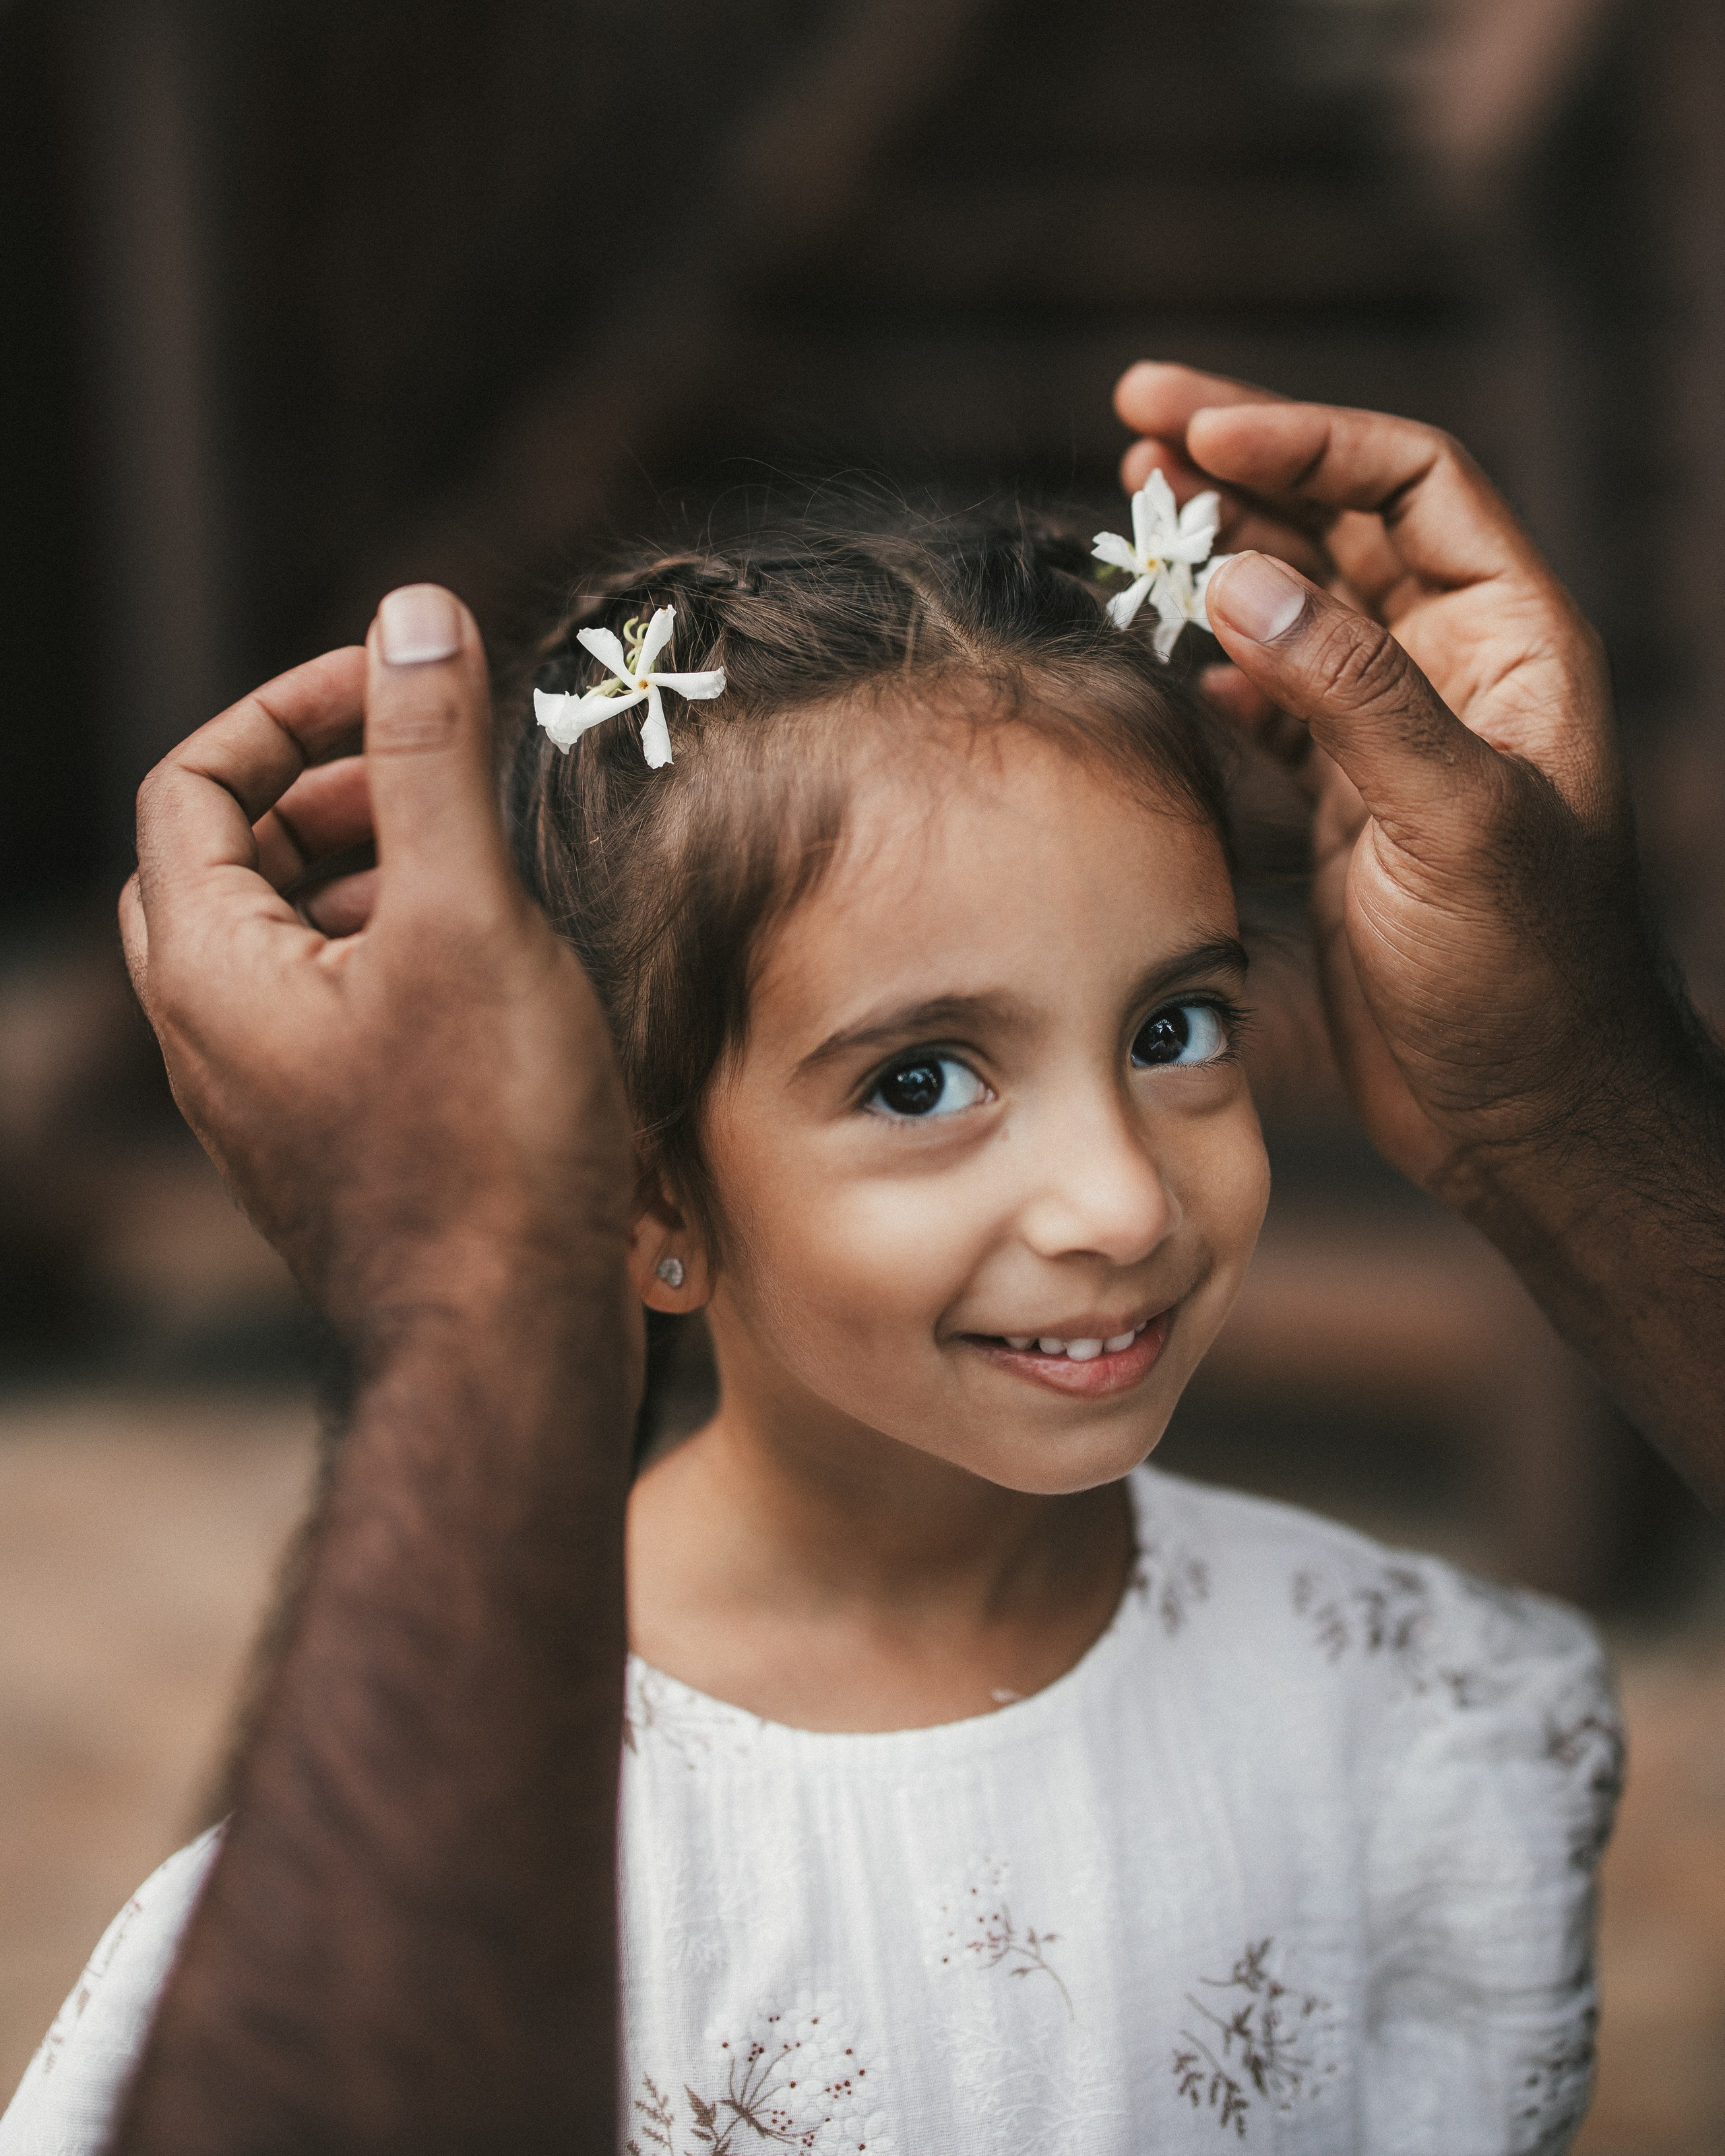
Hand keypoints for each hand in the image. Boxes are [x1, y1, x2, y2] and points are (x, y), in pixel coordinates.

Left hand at [120, 585, 633, 1338]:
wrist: (506, 1337)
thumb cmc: (485, 1139)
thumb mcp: (464, 914)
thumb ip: (430, 758)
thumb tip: (415, 616)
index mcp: (207, 968)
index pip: (193, 787)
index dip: (287, 711)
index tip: (395, 685)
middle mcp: (210, 1037)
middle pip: (228, 861)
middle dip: (328, 793)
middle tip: (435, 772)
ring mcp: (266, 1100)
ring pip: (285, 941)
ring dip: (367, 875)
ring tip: (475, 864)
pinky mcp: (330, 1145)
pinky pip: (331, 1012)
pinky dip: (390, 956)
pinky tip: (489, 971)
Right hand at [1112, 361, 1678, 1199]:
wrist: (1525, 1112)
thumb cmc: (1529, 973)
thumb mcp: (1452, 818)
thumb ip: (1348, 693)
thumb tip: (1235, 580)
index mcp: (1512, 642)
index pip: (1411, 482)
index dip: (1306, 440)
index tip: (1199, 431)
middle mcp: (1452, 671)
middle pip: (1339, 525)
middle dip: (1239, 472)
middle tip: (1133, 425)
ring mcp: (1389, 737)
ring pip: (1292, 609)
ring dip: (1216, 558)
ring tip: (1131, 512)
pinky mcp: (1340, 807)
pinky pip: (1268, 703)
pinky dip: (1213, 666)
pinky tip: (1169, 647)